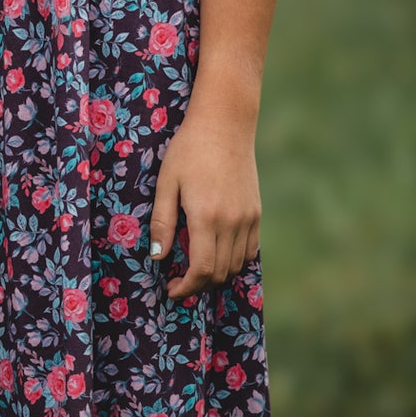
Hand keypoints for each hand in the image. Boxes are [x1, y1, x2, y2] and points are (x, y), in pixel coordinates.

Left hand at [151, 107, 262, 300]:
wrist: (224, 125)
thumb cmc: (188, 151)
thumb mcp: (166, 184)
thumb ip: (162, 223)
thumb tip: (158, 258)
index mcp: (207, 217)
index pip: (203, 269)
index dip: (187, 287)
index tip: (171, 291)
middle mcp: (233, 222)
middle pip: (221, 272)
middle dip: (198, 286)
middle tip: (178, 285)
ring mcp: (249, 218)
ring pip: (237, 264)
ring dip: (216, 275)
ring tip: (194, 271)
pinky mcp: (257, 212)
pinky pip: (250, 250)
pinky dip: (234, 261)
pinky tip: (215, 255)